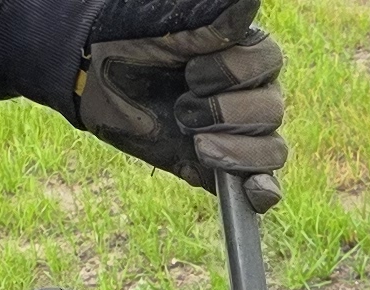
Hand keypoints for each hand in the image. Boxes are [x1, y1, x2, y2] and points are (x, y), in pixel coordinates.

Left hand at [80, 0, 289, 211]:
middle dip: (226, 112)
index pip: (270, 63)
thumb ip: (212, 18)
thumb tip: (248, 4)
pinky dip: (263, 190)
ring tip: (198, 144)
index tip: (190, 72)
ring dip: (236, 150)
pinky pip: (263, 184)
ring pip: (272, 149)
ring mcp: (239, 135)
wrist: (96, 80)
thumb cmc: (132, 44)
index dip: (234, 71)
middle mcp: (249, 95)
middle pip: (273, 110)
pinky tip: (254, 191)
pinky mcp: (224, 169)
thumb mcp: (170, 25)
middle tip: (183, 109)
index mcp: (243, 55)